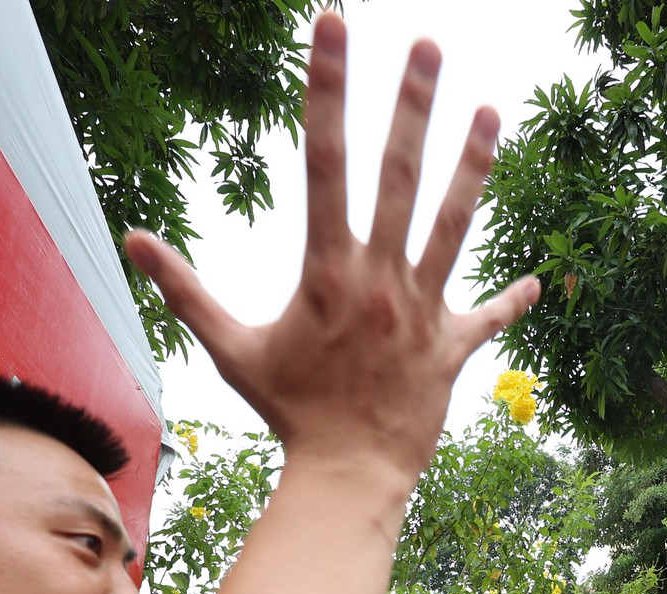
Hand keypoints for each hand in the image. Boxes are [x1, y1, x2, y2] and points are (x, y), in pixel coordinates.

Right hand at [126, 14, 538, 485]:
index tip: (335, 27)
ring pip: (453, 225)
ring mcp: (422, 311)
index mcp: (327, 269)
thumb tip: (135, 240)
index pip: (324, 160)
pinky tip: (531, 283)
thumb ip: (185, 290)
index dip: (327, 89)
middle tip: (429, 44)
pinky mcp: (451, 348)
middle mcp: (380, 279)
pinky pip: (486, 319)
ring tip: (490, 111)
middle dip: (412, 106)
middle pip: (400, 176)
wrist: (348, 476)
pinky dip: (508, 303)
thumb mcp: (230, 348)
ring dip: (473, 166)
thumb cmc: (287, 413)